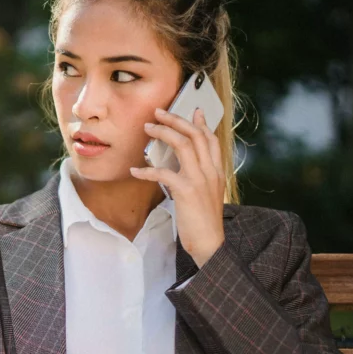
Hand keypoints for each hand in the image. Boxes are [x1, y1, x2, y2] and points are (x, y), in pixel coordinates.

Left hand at [130, 107, 225, 267]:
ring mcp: (200, 180)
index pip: (211, 139)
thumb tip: (183, 166)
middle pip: (195, 135)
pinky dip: (147, 170)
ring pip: (183, 145)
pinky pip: (163, 173)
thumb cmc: (204, 222)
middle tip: (159, 112)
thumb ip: (199, 177)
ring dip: (163, 133)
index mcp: (217, 171)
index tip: (192, 110)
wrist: (210, 243)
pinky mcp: (186, 191)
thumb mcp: (207, 194)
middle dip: (176, 120)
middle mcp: (211, 171)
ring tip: (147, 129)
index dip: (201, 123)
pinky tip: (135, 171)